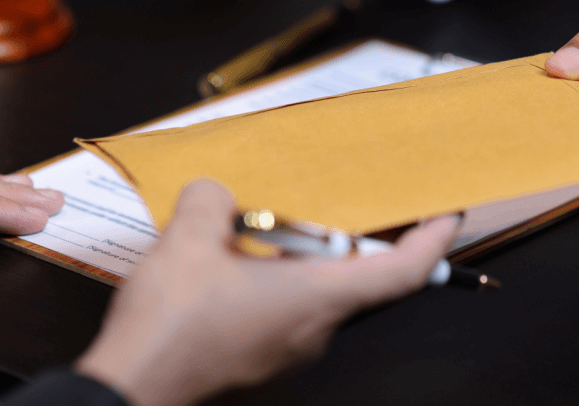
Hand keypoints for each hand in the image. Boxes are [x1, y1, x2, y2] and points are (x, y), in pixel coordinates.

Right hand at [76, 180, 459, 405]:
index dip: (434, 241)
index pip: (404, 272)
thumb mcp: (188, 241)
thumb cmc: (168, 332)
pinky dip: (279, 280)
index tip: (449, 214)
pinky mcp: (262, 358)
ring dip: (307, 257)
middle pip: (361, 277)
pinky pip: (288, 310)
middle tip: (351, 199)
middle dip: (357, 235)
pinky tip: (239, 260)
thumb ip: (212, 200)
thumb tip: (217, 193)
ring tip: (273, 223)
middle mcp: (315, 330)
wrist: (130, 392)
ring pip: (320, 293)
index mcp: (318, 299)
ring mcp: (289, 350)